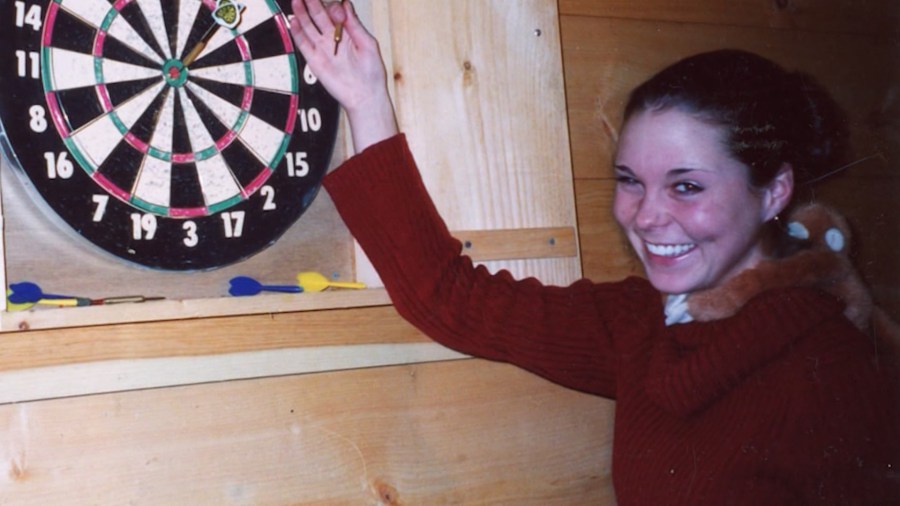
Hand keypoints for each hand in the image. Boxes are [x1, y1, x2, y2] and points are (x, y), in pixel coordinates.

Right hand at [290, 0, 397, 151]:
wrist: (365, 96)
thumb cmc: (371, 74)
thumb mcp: (368, 44)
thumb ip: (354, 25)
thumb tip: (346, 5)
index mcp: (348, 33)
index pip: (335, 13)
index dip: (333, 6)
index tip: (335, 7)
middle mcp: (334, 39)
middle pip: (319, 17)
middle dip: (312, 4)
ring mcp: (323, 49)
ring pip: (309, 27)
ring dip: (302, 14)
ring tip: (297, 2)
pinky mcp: (315, 60)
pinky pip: (304, 44)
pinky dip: (298, 33)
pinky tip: (294, 21)